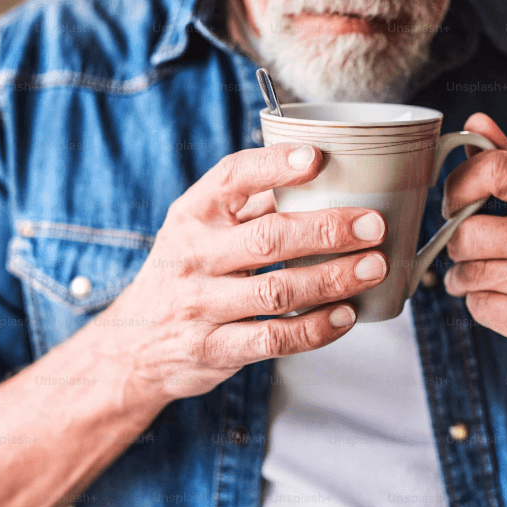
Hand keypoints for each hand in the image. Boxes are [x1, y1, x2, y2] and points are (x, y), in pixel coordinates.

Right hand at [98, 143, 388, 400]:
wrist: (131, 347)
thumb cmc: (183, 274)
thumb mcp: (200, 230)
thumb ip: (250, 204)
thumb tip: (322, 175)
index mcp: (191, 215)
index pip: (231, 178)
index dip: (275, 165)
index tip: (318, 157)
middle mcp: (192, 256)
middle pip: (267, 238)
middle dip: (327, 230)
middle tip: (374, 224)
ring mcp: (201, 306)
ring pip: (276, 291)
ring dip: (332, 278)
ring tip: (374, 267)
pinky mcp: (215, 349)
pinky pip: (274, 339)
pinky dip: (316, 328)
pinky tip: (346, 314)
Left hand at [442, 113, 506, 376]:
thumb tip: (474, 123)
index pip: (496, 170)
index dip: (458, 186)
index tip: (453, 203)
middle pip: (472, 232)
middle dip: (456, 245)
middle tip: (465, 250)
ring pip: (472, 273)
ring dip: (464, 280)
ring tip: (481, 278)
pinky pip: (483, 308)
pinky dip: (482, 307)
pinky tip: (505, 303)